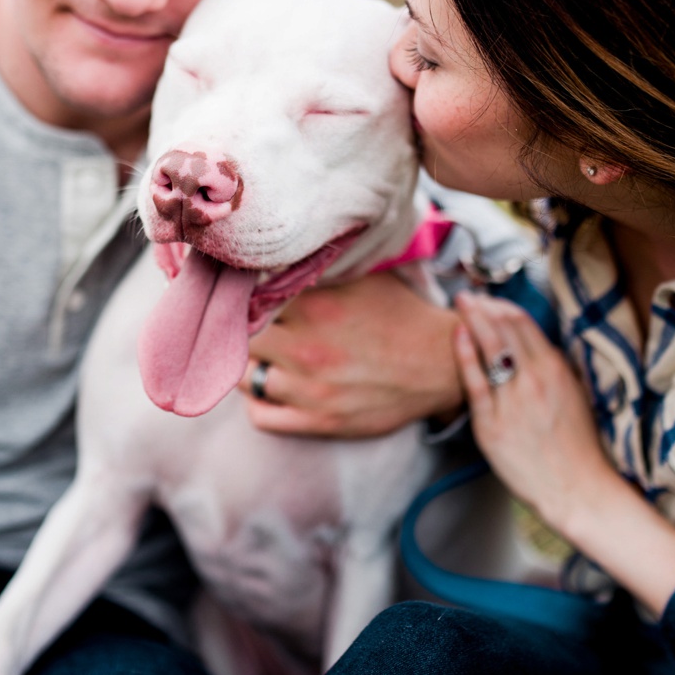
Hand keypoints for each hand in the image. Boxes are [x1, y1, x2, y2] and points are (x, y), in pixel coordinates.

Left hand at [243, 272, 463, 437]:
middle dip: (237, 329)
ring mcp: (311, 390)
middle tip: (241, 324)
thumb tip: (272, 252)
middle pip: (238, 338)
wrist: (440, 365)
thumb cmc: (399, 314)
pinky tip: (269, 386)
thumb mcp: (361, 277)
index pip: (247, 297)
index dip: (237, 293)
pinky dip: (257, 401)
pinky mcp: (319, 422)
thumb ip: (317, 267)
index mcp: (316, 306)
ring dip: (246, 364)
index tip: (234, 291)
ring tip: (261, 353)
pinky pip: (260, 416)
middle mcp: (307, 348)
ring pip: (243, 378)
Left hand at [453, 290, 620, 529]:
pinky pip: (475, 383)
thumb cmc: (576, 445)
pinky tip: (457, 336)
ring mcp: (512, 402)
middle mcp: (534, 380)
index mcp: (556, 370)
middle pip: (503, 329)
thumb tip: (534, 344)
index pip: (523, 323)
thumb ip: (554, 368)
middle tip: (466, 295)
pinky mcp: (492, 425)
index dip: (501, 306)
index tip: (488, 299)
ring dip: (472, 321)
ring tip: (459, 304)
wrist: (575, 488)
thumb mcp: (574, 394)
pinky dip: (465, 355)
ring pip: (489, 349)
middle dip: (482, 306)